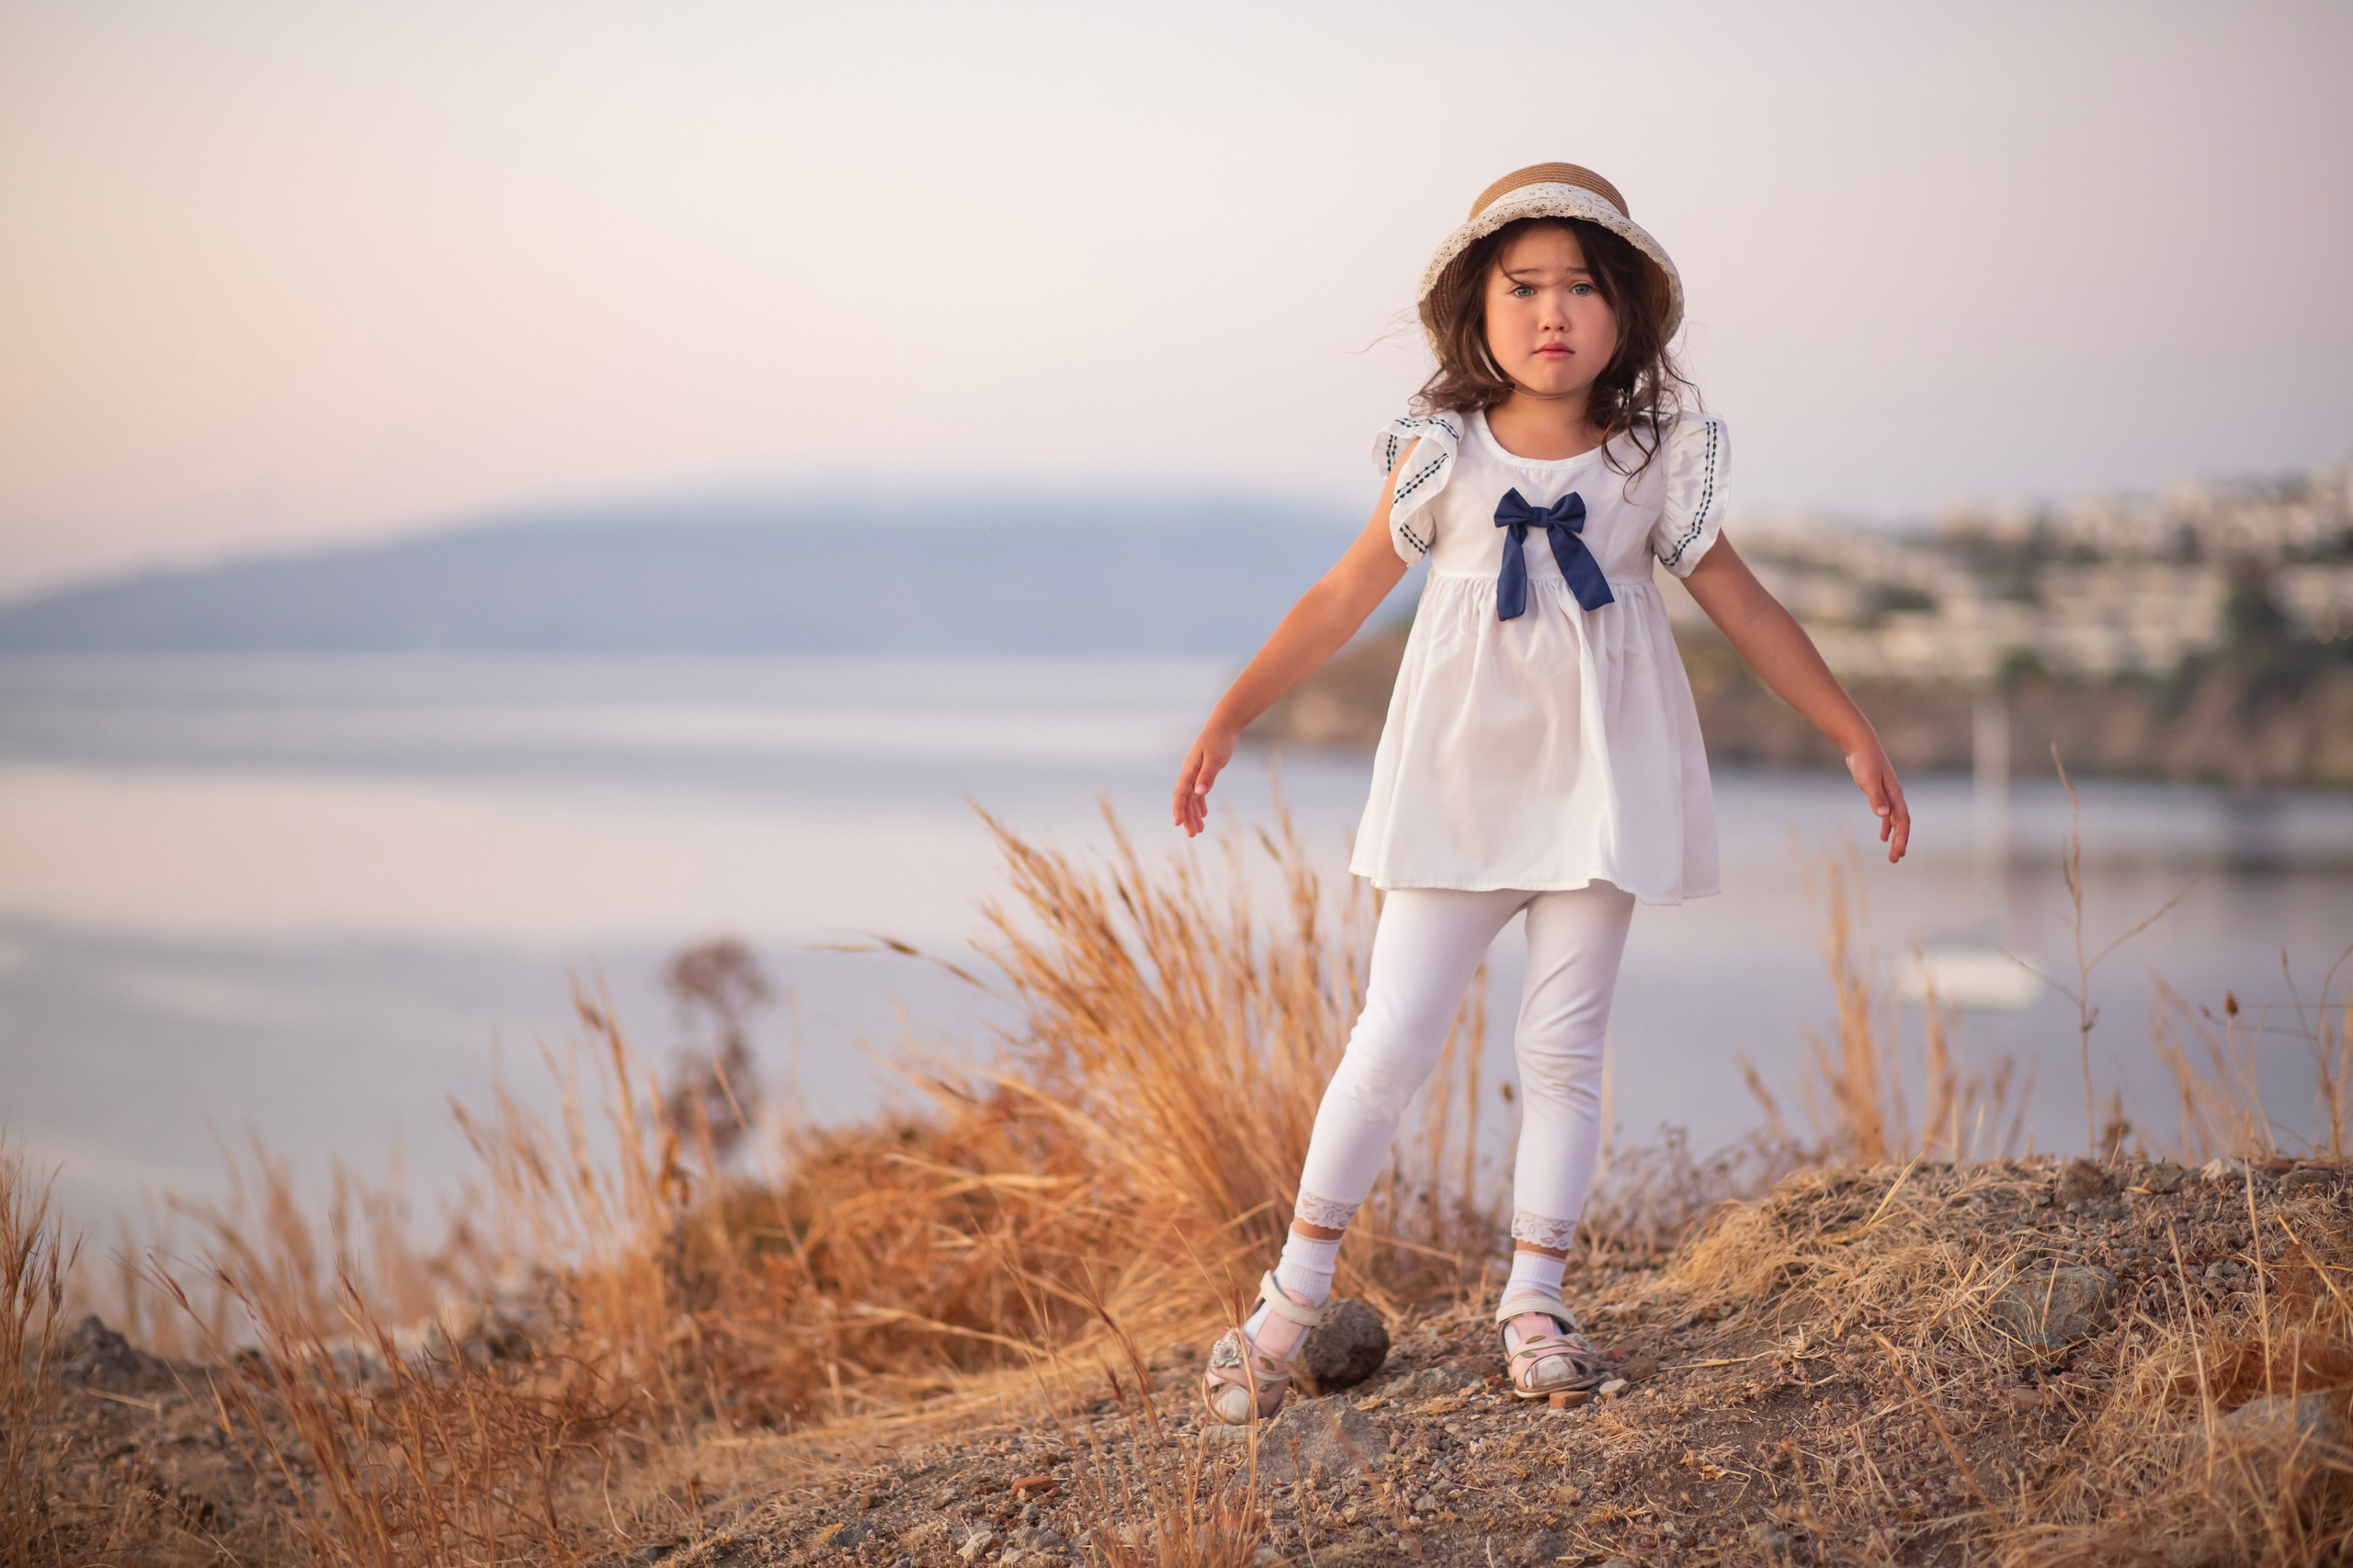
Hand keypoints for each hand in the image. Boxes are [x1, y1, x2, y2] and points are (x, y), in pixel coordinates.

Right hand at [1172, 723, 1237, 837]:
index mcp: (1189, 770)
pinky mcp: (1204, 772)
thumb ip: (1207, 776)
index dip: (1178, 809)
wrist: (1225, 724)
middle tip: (1193, 835)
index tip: (1178, 824)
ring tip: (1199, 831)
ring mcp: (1196, 773)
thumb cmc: (1219, 739)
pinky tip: (1203, 815)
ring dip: (1194, 814)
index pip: (1180, 793)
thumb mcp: (1215, 758)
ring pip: (1192, 798)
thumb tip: (1198, 793)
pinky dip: (1200, 804)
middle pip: (1185, 800)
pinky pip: (1199, 792)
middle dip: (1187, 817)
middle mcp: (1189, 773)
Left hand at [1846, 739, 1910, 862]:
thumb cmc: (1865, 761)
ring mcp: (1888, 795)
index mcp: (1895, 795)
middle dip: (1899, 842)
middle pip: (1901, 823)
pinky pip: (1887, 814)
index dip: (1901, 837)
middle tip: (1895, 859)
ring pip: (1895, 820)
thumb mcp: (1868, 780)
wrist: (1860, 745)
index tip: (1898, 852)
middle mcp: (1895, 796)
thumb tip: (1884, 816)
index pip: (1902, 820)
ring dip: (1894, 837)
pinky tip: (1883, 836)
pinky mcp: (1880, 793)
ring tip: (1892, 853)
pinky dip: (1886, 826)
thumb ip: (1876, 798)